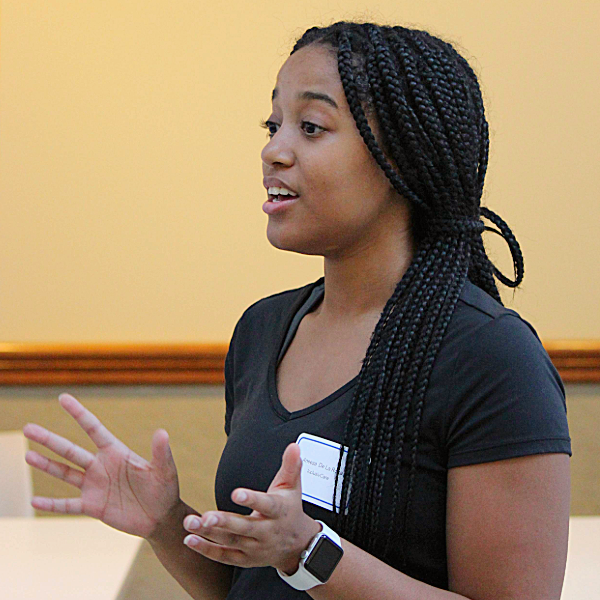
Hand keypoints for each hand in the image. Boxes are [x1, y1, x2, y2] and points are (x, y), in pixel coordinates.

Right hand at [23, 393, 180, 538]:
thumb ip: (161, 452)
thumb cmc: (165, 489)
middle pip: (70, 450)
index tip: (63, 398)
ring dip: (46, 465)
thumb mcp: (164, 470)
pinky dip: (51, 504)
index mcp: (116, 452)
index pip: (94, 428)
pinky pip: (68, 505)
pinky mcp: (93, 506)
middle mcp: (101, 466)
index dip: (79, 413)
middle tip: (28, 428)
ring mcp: (95, 486)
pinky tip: (35, 500)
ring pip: (65, 473)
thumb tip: (162, 432)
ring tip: (27, 455)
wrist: (161, 517)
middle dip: (49, 439)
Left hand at [182, 443, 320, 572]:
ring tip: (190, 523)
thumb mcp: (292, 486)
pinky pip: (224, 556)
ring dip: (209, 533)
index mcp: (279, 511)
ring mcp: (255, 547)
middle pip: (244, 527)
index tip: (236, 493)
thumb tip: (293, 446)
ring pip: (231, 541)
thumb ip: (291, 465)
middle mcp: (267, 531)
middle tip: (206, 516)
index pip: (266, 505)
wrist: (297, 545)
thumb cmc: (290, 509)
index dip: (252, 500)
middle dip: (224, 522)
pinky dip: (206, 549)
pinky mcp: (244, 558)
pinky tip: (190, 539)